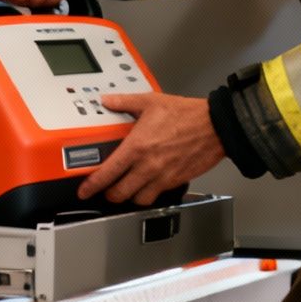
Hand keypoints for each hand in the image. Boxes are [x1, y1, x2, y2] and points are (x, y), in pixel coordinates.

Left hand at [79, 93, 223, 206]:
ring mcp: (162, 176)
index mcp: (137, 146)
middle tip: (106, 189)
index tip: (84, 190)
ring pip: (138, 200)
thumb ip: (125, 103)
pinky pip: (157, 196)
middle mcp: (147, 165)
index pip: (107, 173)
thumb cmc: (187, 115)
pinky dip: (149, 195)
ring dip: (129, 197)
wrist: (216, 126)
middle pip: (119, 193)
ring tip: (127, 189)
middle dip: (109, 194)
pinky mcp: (175, 181)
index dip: (91, 185)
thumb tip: (108, 101)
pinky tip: (147, 185)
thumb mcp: (151, 101)